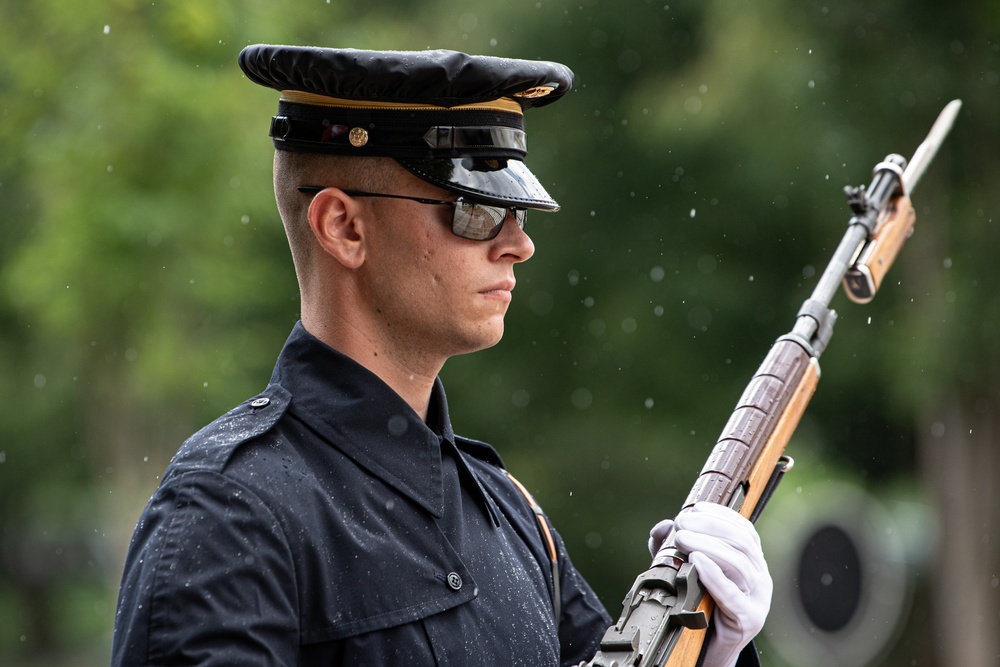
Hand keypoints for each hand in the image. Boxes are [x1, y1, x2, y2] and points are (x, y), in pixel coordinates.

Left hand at [670, 502, 771, 666]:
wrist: (709, 650)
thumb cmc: (701, 608)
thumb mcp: (689, 573)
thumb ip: (675, 549)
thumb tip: (662, 527)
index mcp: (752, 564)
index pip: (745, 531)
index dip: (721, 515)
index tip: (695, 507)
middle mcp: (760, 579)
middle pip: (742, 542)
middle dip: (710, 527)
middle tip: (681, 523)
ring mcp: (757, 600)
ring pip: (739, 564)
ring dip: (708, 545)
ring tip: (682, 539)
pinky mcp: (748, 620)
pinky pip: (732, 594)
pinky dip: (714, 574)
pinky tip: (696, 561)